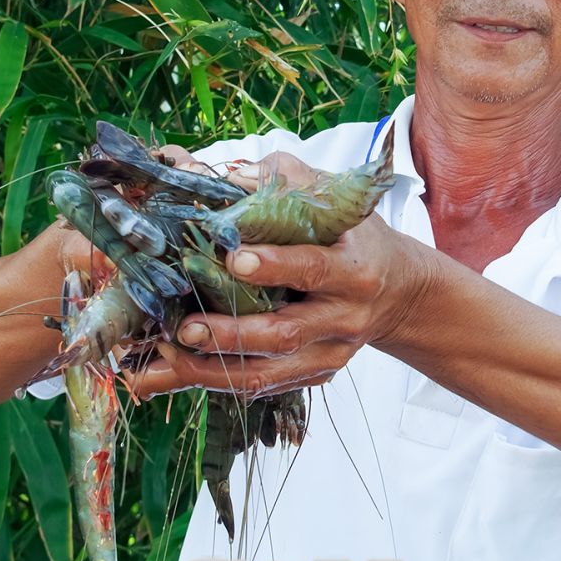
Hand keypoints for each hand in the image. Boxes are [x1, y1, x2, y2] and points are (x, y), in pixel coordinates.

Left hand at [125, 152, 437, 399]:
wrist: (397, 291)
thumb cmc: (354, 237)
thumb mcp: (334, 201)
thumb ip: (285, 181)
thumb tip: (226, 174)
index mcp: (353, 269)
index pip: (314, 267)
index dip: (276, 265)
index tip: (234, 259)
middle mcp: (344, 318)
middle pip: (285, 334)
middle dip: (232, 333)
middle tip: (183, 328)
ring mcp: (329, 354)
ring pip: (267, 373)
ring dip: (211, 370)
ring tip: (163, 360)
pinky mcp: (313, 375)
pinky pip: (262, 387)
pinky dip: (215, 382)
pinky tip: (172, 375)